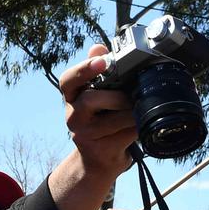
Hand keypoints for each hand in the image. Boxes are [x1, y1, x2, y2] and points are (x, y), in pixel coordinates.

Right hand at [60, 45, 136, 175]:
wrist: (99, 161)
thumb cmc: (103, 123)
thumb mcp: (99, 96)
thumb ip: (100, 72)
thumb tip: (97, 48)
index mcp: (72, 98)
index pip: (68, 80)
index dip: (83, 69)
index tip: (102, 61)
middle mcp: (73, 116)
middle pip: (91, 99)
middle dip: (117, 96)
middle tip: (131, 97)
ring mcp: (84, 135)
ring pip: (113, 118)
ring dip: (132, 112)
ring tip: (139, 111)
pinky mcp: (100, 150)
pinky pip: (125, 134)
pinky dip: (137, 127)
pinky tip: (140, 126)